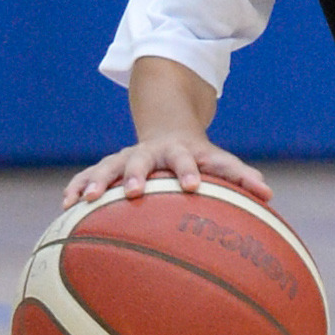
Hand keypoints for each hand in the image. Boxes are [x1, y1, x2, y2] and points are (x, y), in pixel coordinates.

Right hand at [62, 138, 272, 208]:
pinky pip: (88, 176)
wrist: (168, 129)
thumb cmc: (199, 157)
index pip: (187, 160)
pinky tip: (66, 204)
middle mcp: (150, 152)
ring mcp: (126, 157)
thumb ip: (241, 176)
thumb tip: (269, 194)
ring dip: (97, 181)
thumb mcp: (219, 161)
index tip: (193, 187)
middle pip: (141, 161)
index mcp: (180, 152)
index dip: (189, 171)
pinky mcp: (108, 166)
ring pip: (108, 166)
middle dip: (136, 175)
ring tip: (84, 199)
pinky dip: (77, 187)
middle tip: (135, 192)